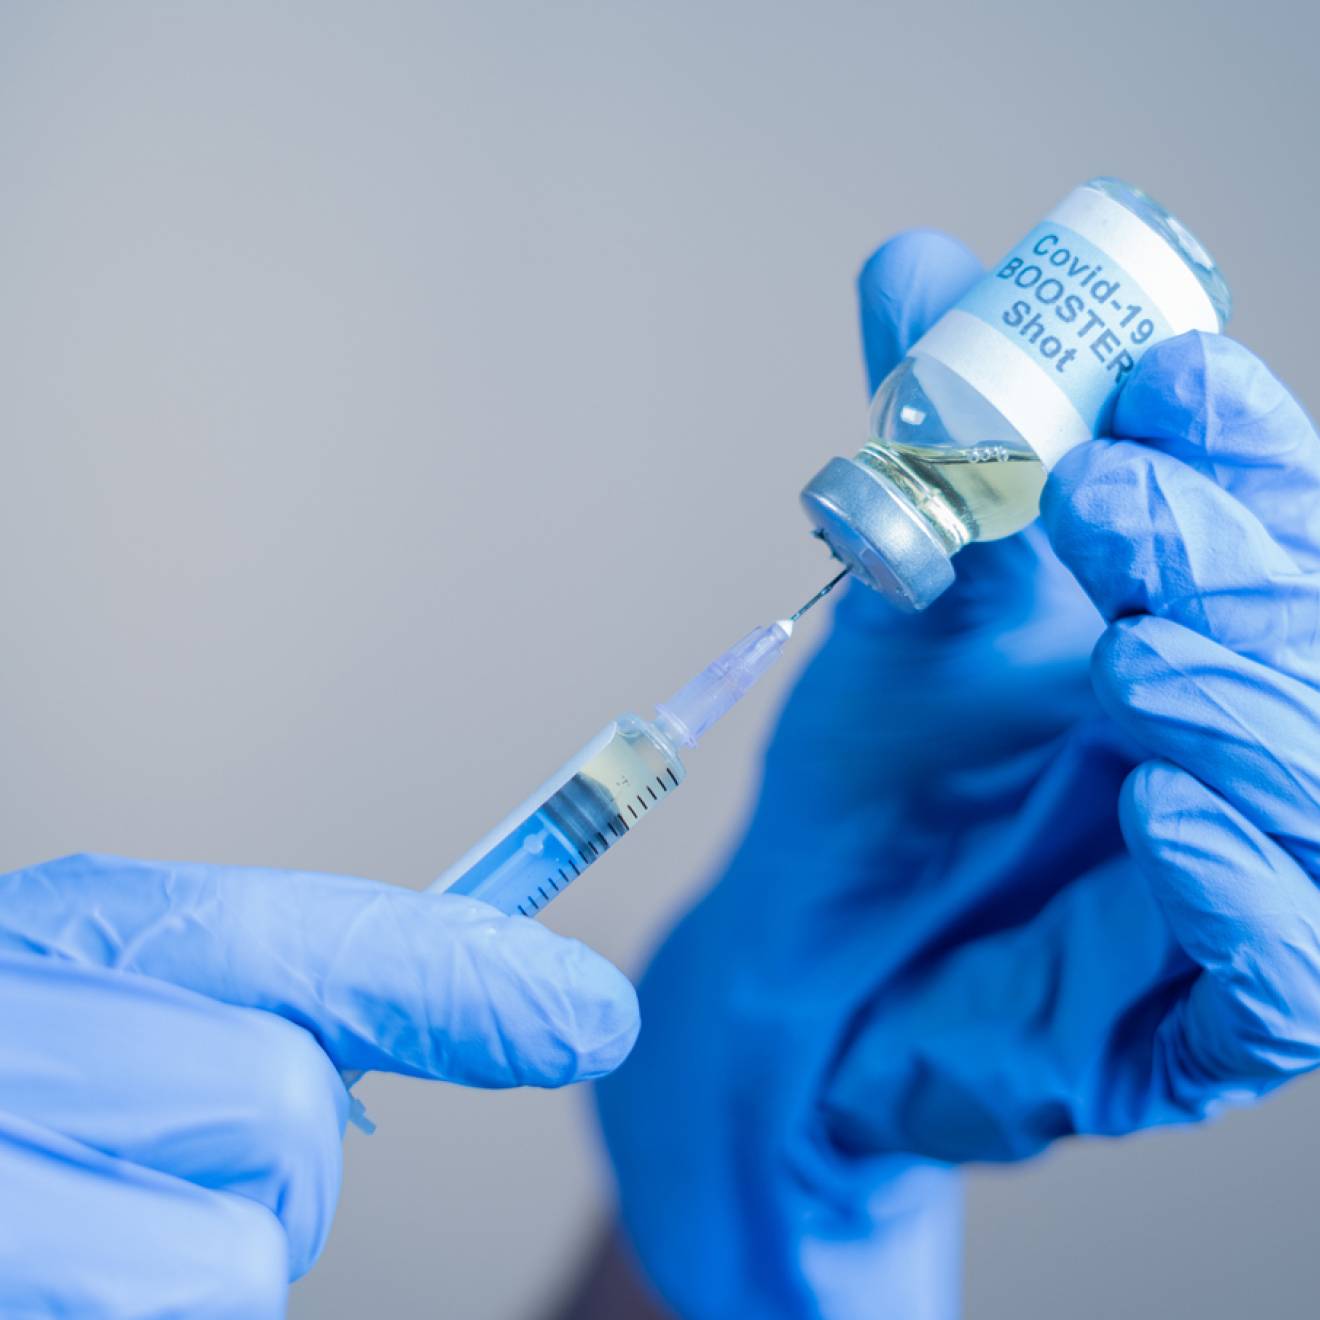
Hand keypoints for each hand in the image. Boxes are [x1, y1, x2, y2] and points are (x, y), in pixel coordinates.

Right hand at [0, 853, 637, 1317]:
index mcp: (59, 942)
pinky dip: (156, 1310)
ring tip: (92, 1245)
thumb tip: (549, 1010)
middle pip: (277, 1104)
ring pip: (231, 1261)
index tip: (593, 1014)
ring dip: (206, 1267)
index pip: (296, 934)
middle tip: (171, 1174)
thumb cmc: (25, 1102)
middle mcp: (16, 1042)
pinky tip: (72, 1279)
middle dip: (276, 1168)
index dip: (456, 972)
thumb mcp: (117, 1012)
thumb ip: (284, 993)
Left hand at [597, 228, 1319, 1315]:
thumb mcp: (902, 609)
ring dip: (1250, 711)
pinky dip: (1245, 894)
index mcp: (1189, 636)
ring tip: (1128, 665)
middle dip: (1229, 561)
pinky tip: (1160, 819)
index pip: (1273, 520)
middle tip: (1103, 500)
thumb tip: (916, 263)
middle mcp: (1236, 749)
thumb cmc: (871, 778)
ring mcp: (1231, 891)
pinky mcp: (1193, 1025)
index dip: (1243, 443)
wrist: (803, 950)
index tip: (1162, 374)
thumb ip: (930, 459)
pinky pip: (1284, 980)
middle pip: (1312, 636)